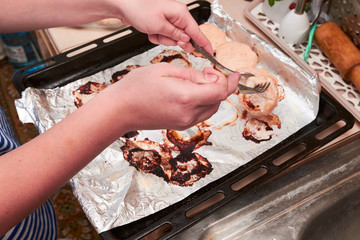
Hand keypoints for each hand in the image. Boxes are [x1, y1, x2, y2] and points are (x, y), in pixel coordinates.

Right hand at [105, 63, 239, 130]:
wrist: (120, 110)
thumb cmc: (136, 88)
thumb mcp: (165, 70)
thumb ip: (192, 74)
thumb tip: (211, 77)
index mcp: (186, 97)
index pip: (220, 91)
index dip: (230, 82)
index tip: (235, 74)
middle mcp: (188, 113)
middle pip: (218, 101)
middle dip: (220, 85)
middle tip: (209, 72)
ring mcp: (184, 122)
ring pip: (211, 108)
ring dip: (212, 94)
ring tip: (199, 81)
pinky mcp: (180, 125)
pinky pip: (200, 114)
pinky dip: (203, 102)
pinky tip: (193, 92)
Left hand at [116, 0, 212, 53]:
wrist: (123, 4)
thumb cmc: (138, 8)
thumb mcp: (159, 25)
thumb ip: (175, 35)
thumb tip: (186, 41)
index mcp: (181, 13)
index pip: (197, 32)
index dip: (204, 44)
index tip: (210, 53)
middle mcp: (177, 16)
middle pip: (185, 37)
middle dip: (173, 40)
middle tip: (164, 36)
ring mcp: (169, 20)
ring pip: (173, 39)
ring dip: (162, 39)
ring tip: (153, 31)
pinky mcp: (162, 24)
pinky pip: (164, 37)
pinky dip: (156, 37)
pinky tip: (150, 31)